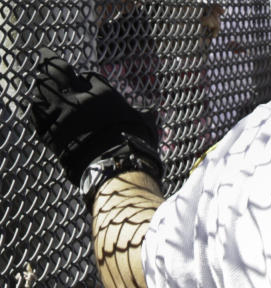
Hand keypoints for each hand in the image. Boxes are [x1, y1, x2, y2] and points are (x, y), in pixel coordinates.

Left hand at [27, 48, 158, 185]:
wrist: (113, 167)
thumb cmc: (134, 146)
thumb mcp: (144, 127)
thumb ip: (144, 116)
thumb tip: (152, 113)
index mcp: (102, 94)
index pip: (88, 77)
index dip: (85, 79)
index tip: (83, 82)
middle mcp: (78, 98)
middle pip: (57, 71)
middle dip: (50, 61)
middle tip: (44, 54)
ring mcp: (61, 113)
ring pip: (42, 88)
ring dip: (42, 86)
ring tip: (40, 84)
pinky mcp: (49, 130)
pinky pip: (34, 112)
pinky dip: (36, 109)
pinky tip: (36, 107)